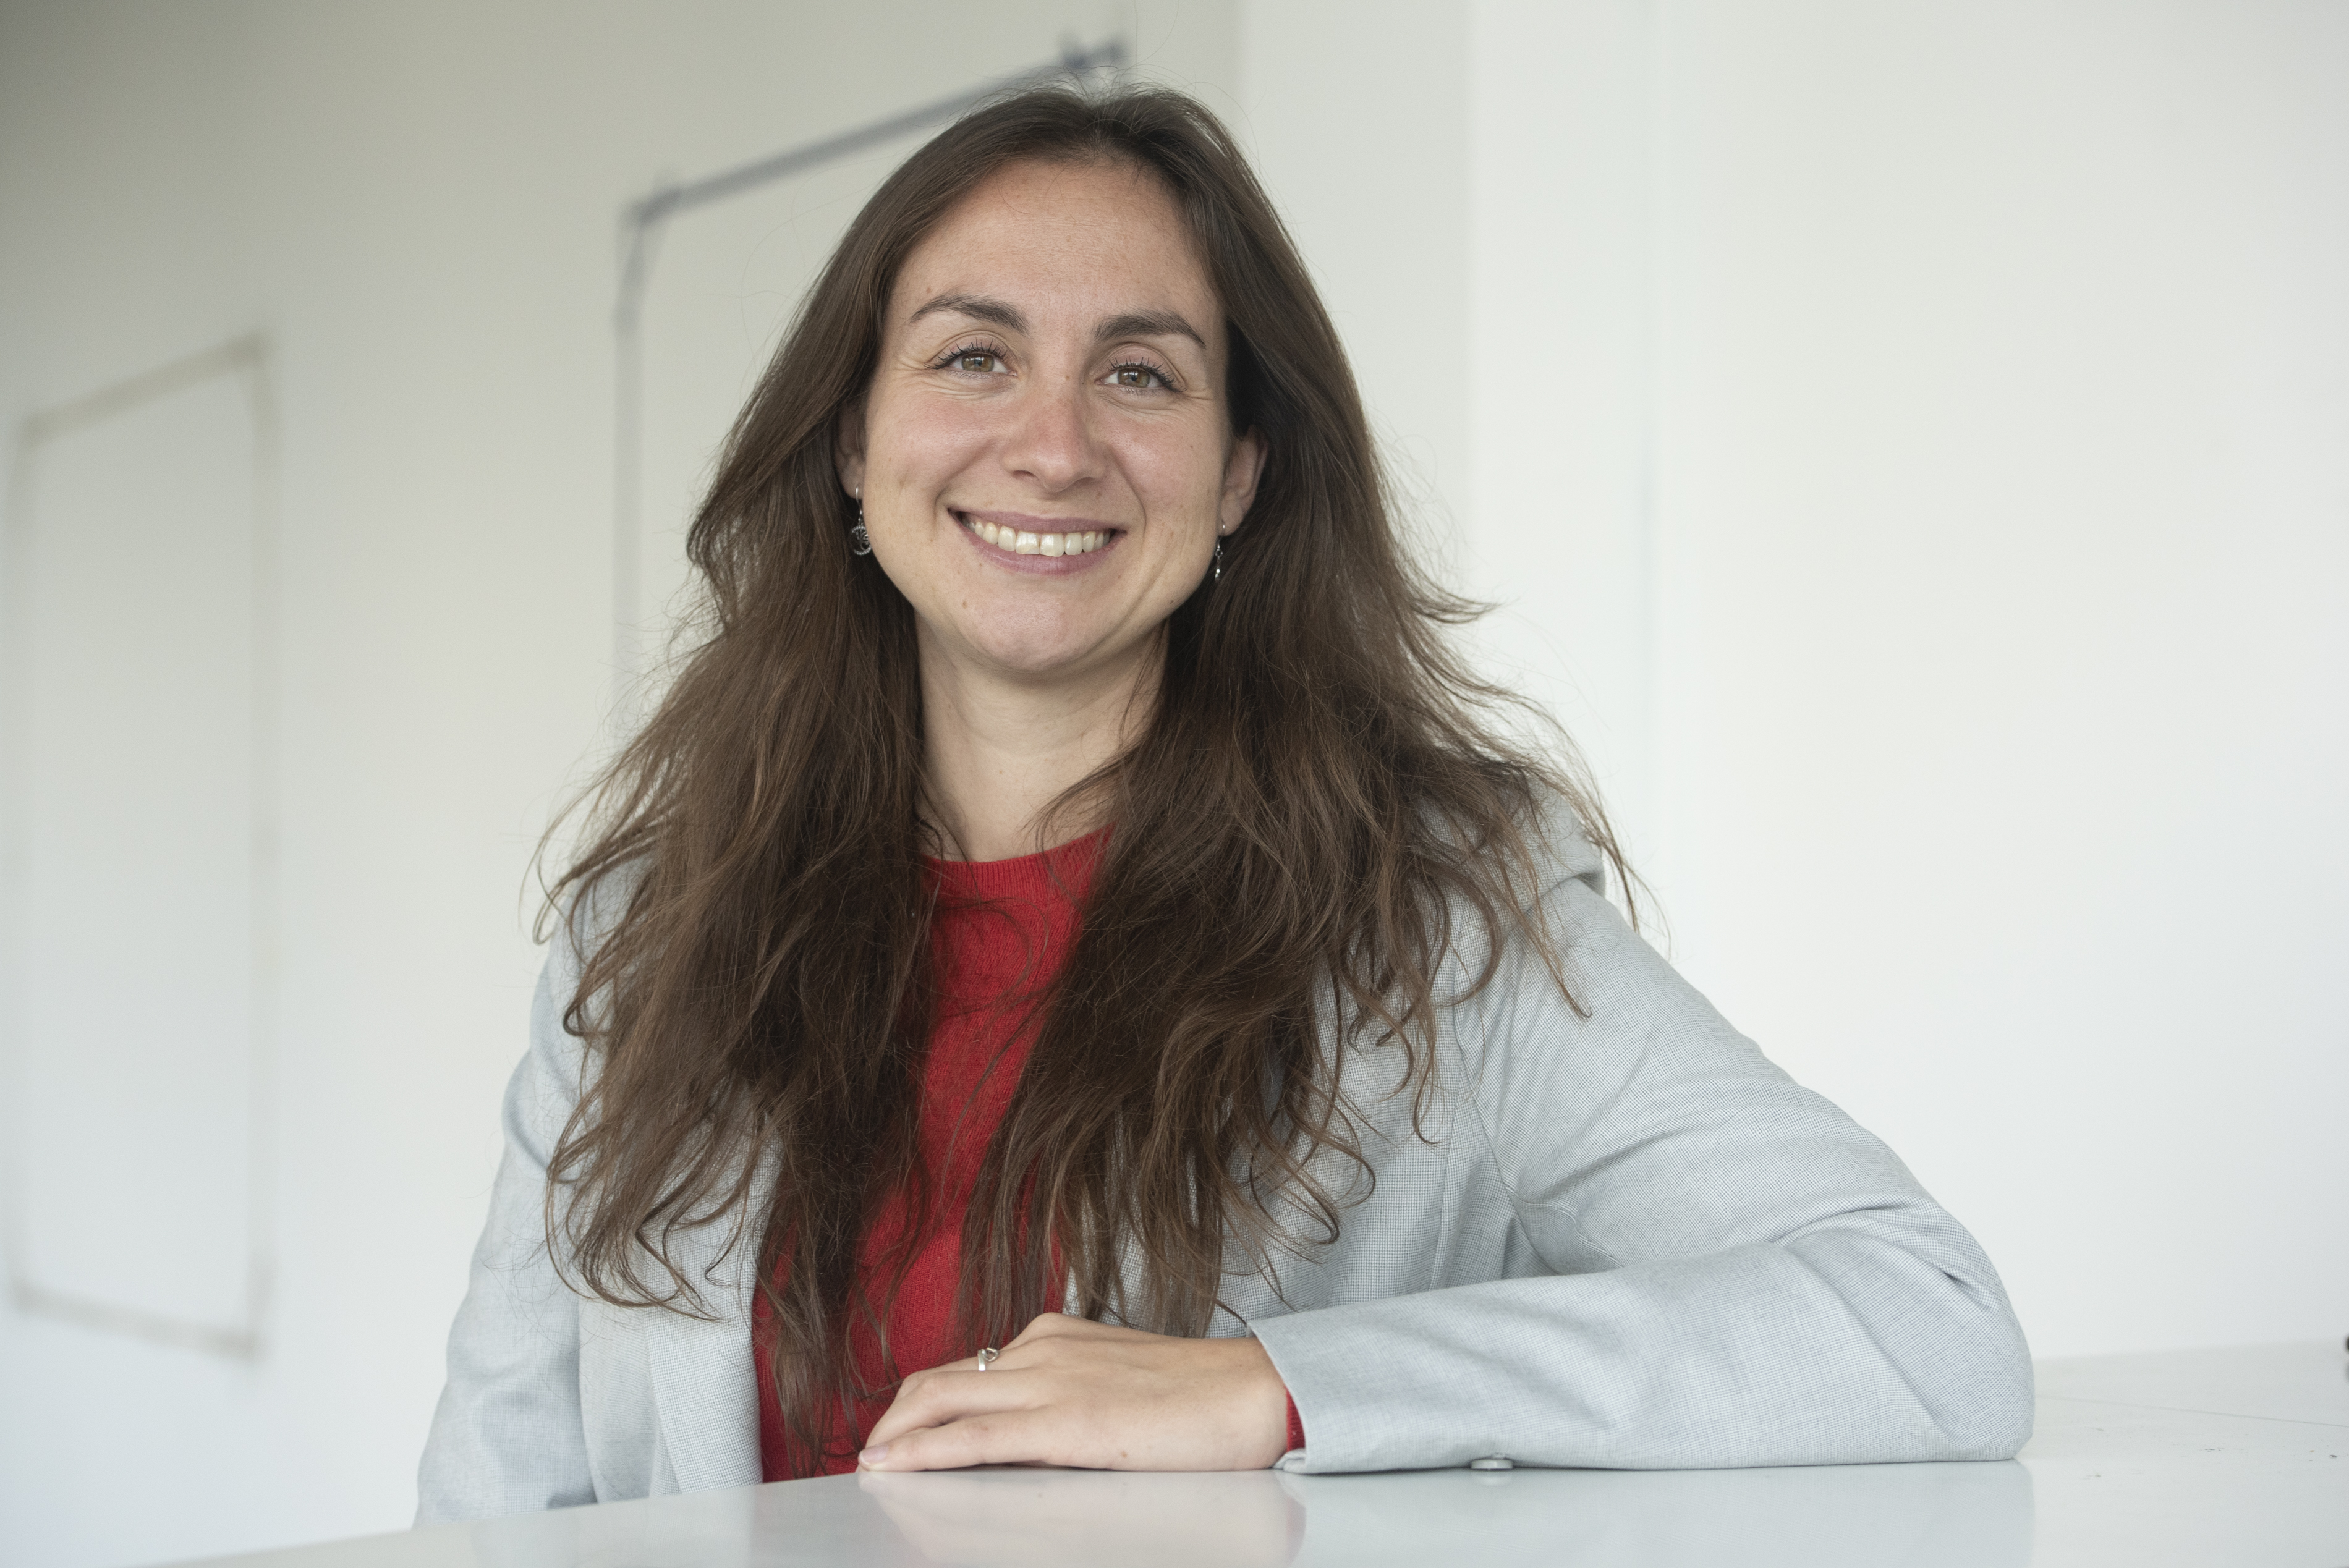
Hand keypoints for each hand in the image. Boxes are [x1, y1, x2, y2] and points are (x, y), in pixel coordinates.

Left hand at [857, 1312, 1290, 1472]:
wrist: (1255, 1393)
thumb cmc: (1199, 1396)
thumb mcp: (1117, 1381)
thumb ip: (1068, 1391)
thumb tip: (1032, 1424)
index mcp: (1054, 1336)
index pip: (966, 1368)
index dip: (921, 1404)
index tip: (898, 1431)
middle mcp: (1041, 1347)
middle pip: (938, 1379)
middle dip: (893, 1420)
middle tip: (870, 1453)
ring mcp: (1049, 1380)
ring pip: (941, 1401)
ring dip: (896, 1436)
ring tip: (869, 1465)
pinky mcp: (1065, 1421)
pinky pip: (973, 1436)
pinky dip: (923, 1452)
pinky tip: (895, 1467)